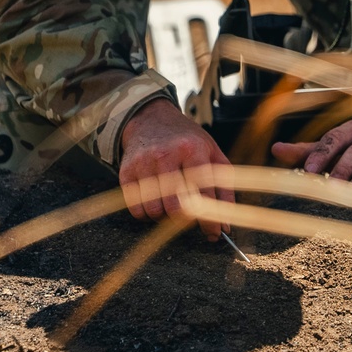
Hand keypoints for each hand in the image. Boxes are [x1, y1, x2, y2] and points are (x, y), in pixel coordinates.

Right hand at [119, 99, 233, 240]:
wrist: (151, 118)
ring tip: (171, 205)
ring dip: (164, 217)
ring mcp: (144, 163)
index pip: (203, 194)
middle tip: (190, 217)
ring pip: (154, 210)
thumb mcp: (213, 154)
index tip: (214, 233)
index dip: (210, 220)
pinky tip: (155, 202)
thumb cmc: (186, 139)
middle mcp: (166, 155)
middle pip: (176, 206)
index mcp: (192, 150)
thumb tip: (225, 225)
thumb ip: (224, 189)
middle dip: (186, 220)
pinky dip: (147, 214)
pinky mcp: (127, 172)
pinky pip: (136, 208)